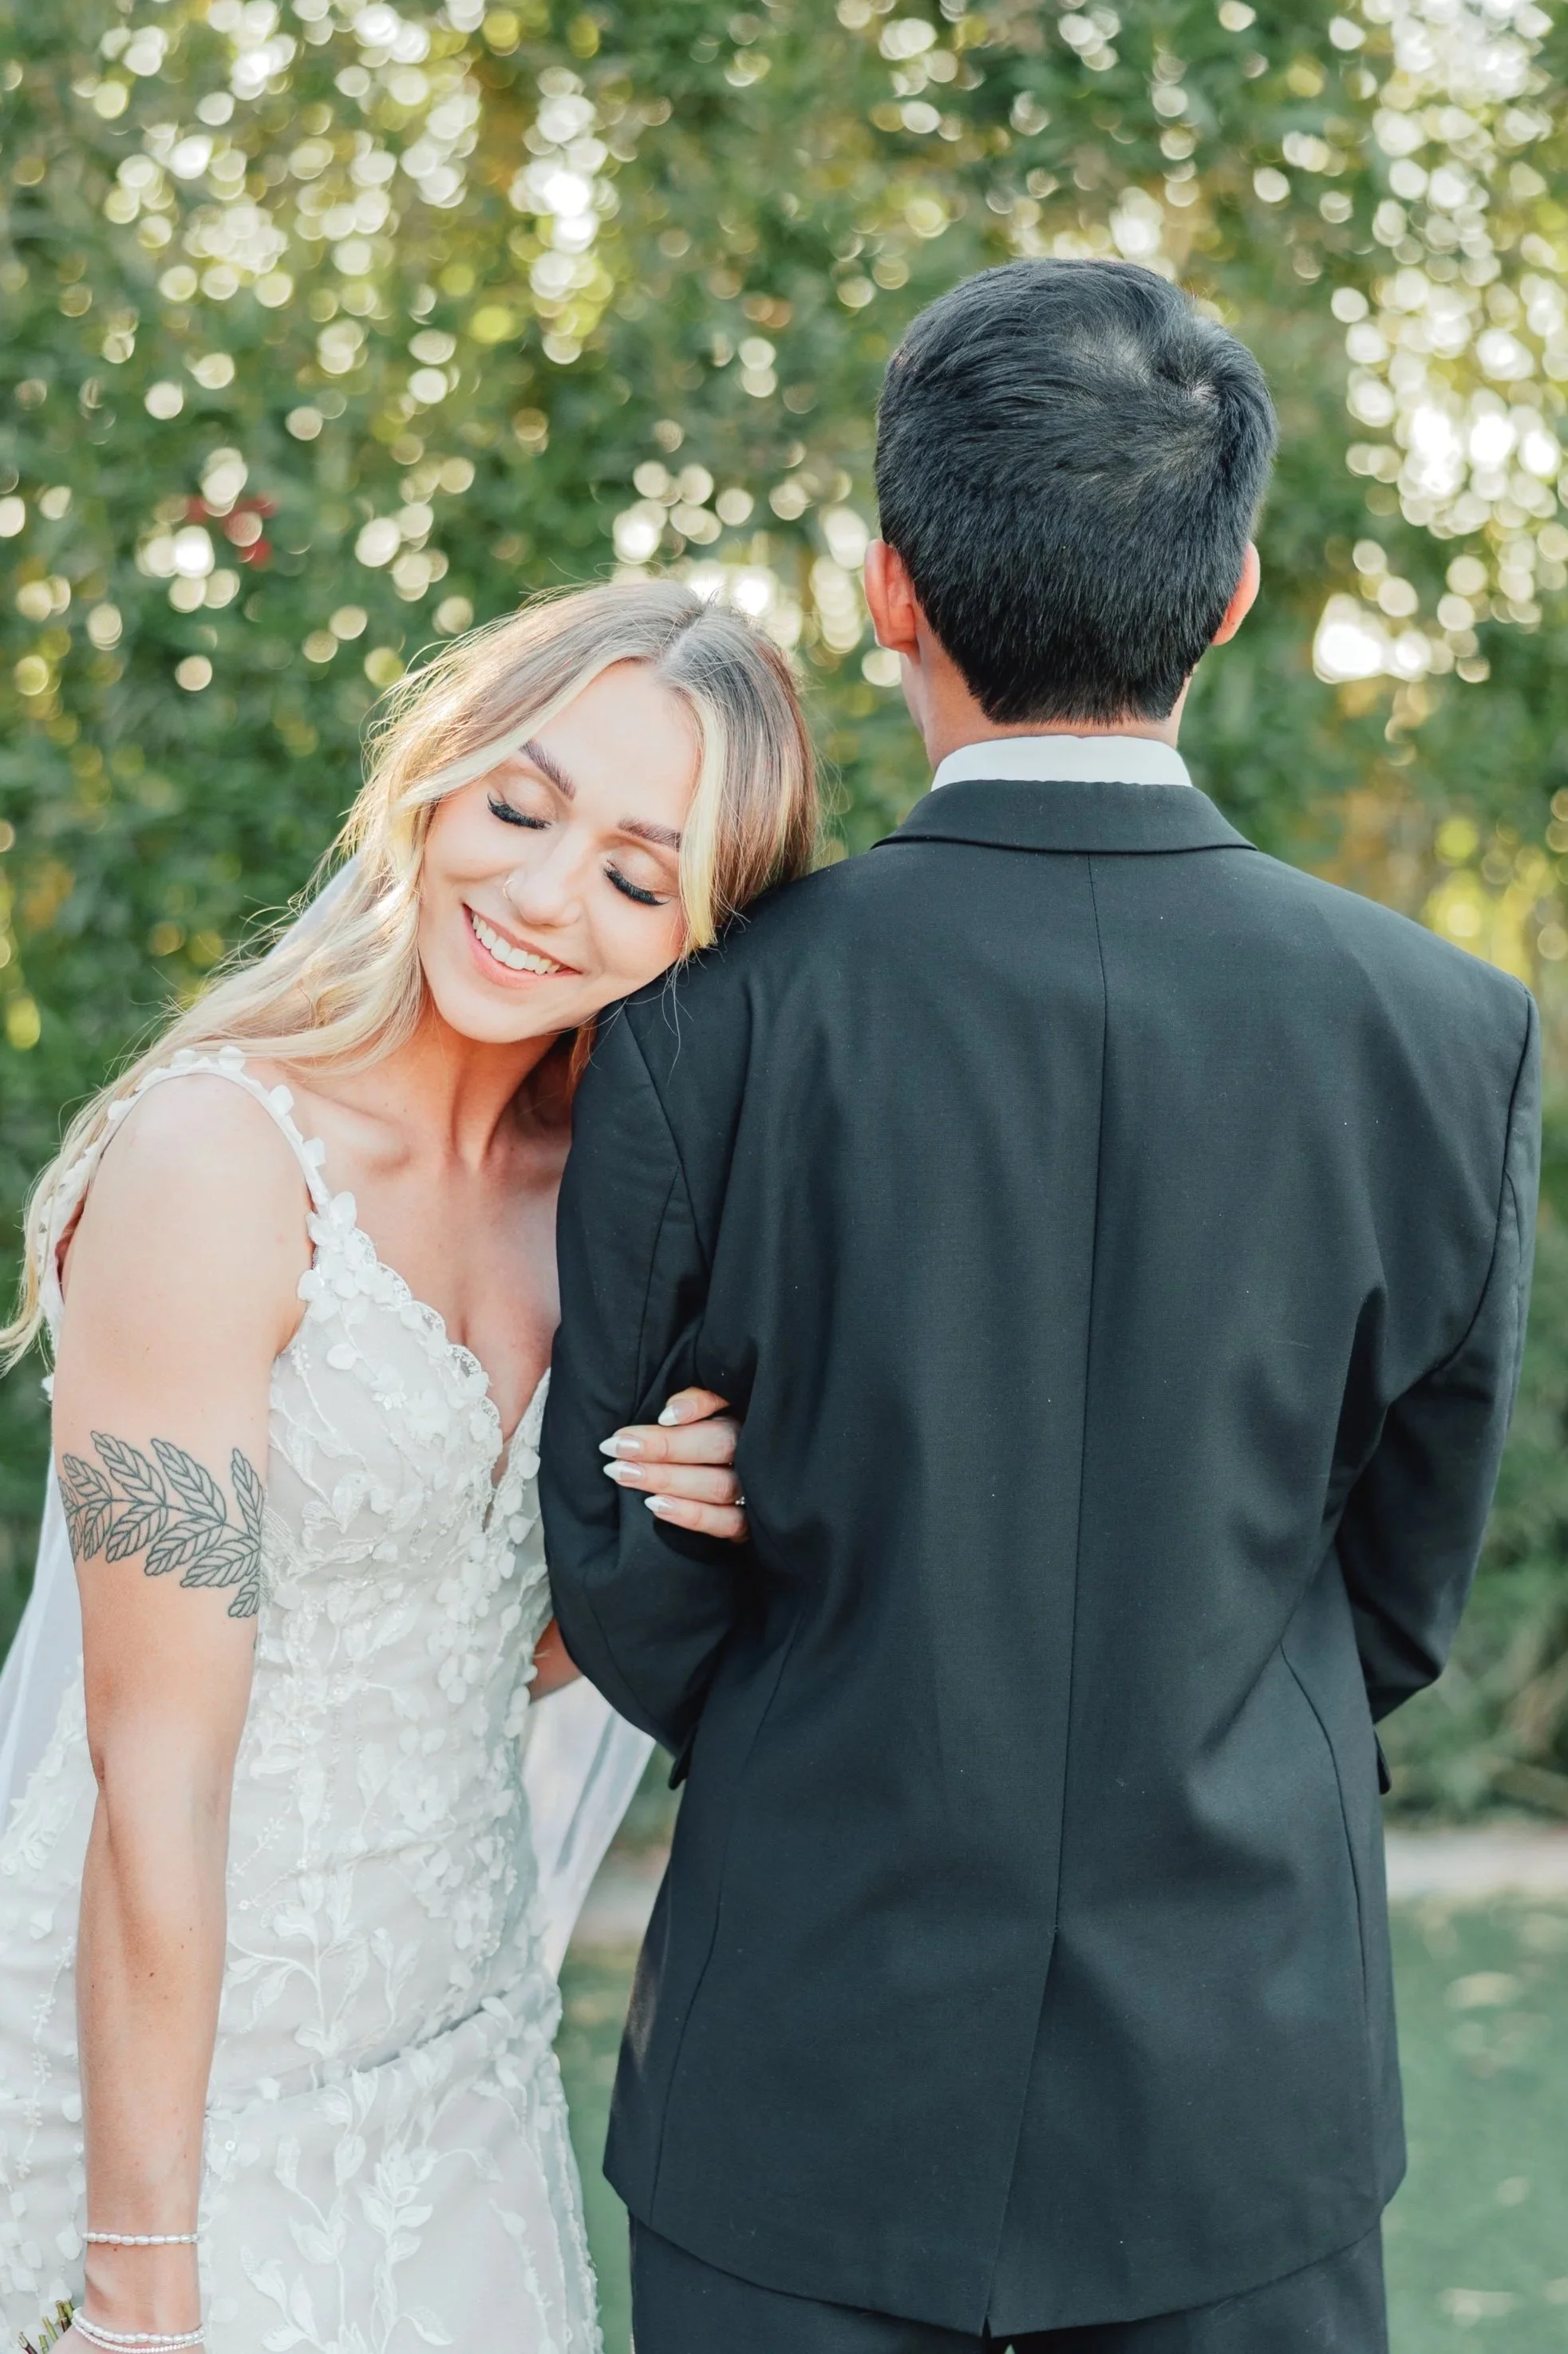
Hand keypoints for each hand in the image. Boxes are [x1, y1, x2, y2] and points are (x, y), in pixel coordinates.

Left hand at [600, 1387, 747, 1542]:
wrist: (721, 1489)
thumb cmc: (698, 1442)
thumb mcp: (700, 1413)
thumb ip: (693, 1402)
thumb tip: (669, 1414)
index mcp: (743, 1414)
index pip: (725, 1401)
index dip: (696, 1405)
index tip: (662, 1416)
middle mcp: (753, 1450)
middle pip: (718, 1445)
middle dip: (665, 1447)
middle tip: (616, 1447)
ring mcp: (754, 1489)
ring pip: (718, 1485)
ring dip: (667, 1480)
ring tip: (624, 1474)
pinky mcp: (749, 1524)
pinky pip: (726, 1523)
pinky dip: (691, 1516)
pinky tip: (655, 1505)